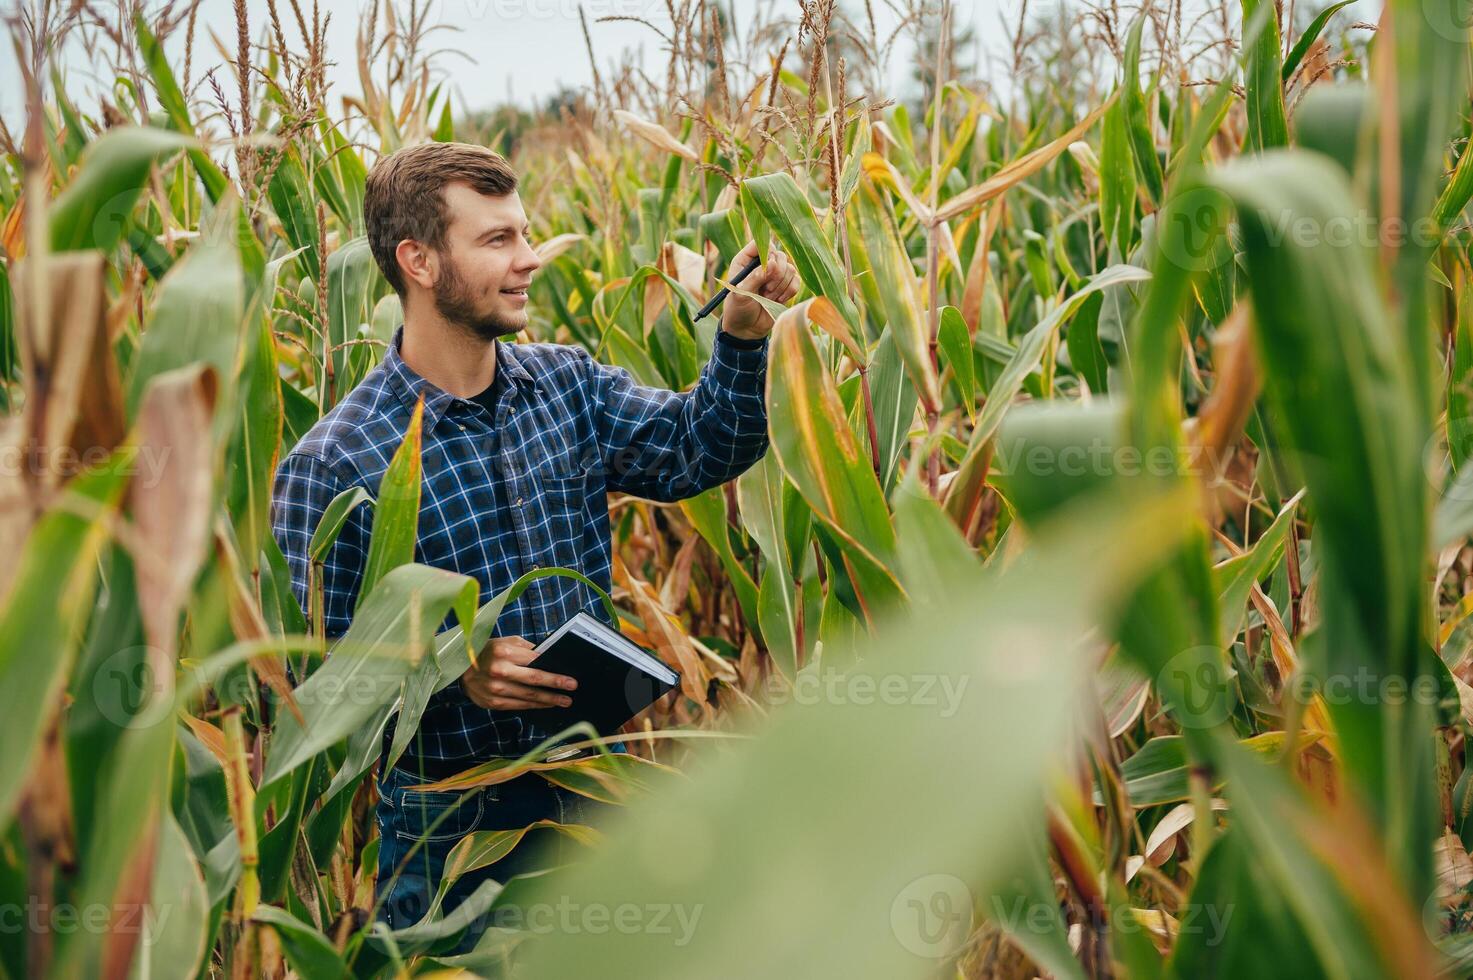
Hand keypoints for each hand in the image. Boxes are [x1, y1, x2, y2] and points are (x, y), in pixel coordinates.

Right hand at [459, 636, 577, 709]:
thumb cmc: (488, 652)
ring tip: (564, 701)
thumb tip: (550, 656)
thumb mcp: (506, 642)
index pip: (535, 662)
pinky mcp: (493, 702)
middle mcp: (499, 670)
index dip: (553, 670)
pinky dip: (535, 705)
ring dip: (549, 699)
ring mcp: (495, 688)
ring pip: (528, 696)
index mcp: (503, 652)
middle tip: (572, 687)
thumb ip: (527, 648)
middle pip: (534, 680)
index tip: (569, 676)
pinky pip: (519, 705)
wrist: (460, 669)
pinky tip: (546, 704)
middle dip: (556, 685)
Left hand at [719, 239, 799, 340]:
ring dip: (780, 286)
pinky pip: (796, 281)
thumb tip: (773, 263)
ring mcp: (775, 274)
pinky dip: (788, 292)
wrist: (747, 328)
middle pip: (780, 255)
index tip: (766, 267)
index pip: (761, 244)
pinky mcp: (786, 286)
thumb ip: (755, 277)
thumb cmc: (738, 309)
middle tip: (765, 289)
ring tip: (767, 297)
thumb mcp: (741, 294)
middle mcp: (762, 264)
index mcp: (745, 260)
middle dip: (776, 274)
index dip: (767, 254)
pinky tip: (777, 300)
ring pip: (790, 269)